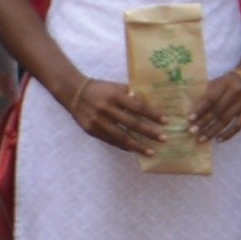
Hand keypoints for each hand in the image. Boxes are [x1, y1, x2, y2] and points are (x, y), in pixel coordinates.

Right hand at [69, 75, 183, 161]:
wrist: (74, 93)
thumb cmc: (100, 89)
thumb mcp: (116, 87)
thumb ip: (131, 94)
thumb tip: (151, 102)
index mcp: (115, 96)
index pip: (138, 107)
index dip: (152, 114)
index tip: (166, 121)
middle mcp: (107, 109)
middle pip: (132, 123)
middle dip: (149, 132)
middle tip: (164, 139)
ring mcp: (99, 122)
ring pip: (122, 137)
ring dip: (138, 145)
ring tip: (151, 152)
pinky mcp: (92, 130)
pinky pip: (111, 141)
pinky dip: (123, 146)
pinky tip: (134, 150)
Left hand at [191, 70, 240, 148]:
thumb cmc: (228, 82)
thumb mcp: (217, 82)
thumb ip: (206, 93)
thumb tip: (192, 110)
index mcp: (225, 83)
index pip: (211, 98)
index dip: (200, 109)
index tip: (190, 119)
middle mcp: (236, 92)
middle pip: (217, 111)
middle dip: (204, 122)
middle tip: (192, 132)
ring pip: (226, 120)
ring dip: (212, 131)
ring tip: (201, 139)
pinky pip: (238, 126)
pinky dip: (228, 134)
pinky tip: (218, 139)